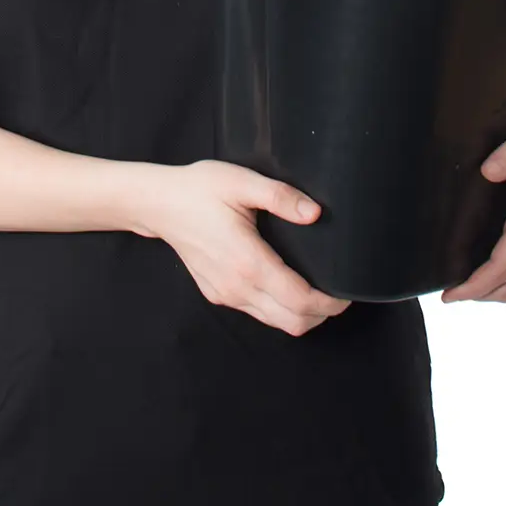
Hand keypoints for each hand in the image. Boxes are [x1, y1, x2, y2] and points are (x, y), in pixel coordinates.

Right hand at [131, 160, 350, 335]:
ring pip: (276, 323)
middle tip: (339, 293)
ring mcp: (226, 294)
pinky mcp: (218, 295)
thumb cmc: (198, 190)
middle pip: (293, 321)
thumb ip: (281, 196)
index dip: (329, 302)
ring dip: (302, 314)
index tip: (346, 291)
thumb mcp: (241, 182)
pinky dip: (280, 309)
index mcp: (248, 262)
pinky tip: (288, 287)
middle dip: (322, 314)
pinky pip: (258, 313)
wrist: (159, 204)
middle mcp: (237, 287)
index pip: (300, 300)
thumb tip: (315, 213)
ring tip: (319, 292)